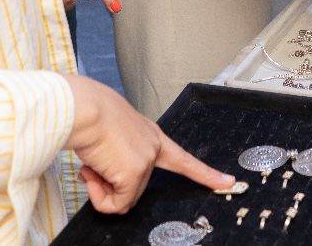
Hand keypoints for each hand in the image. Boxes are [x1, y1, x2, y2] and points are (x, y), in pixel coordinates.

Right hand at [63, 75, 234, 212]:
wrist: (84, 109)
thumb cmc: (89, 115)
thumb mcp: (112, 137)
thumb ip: (120, 159)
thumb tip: (108, 186)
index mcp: (151, 135)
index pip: (183, 159)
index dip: (205, 173)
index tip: (227, 182)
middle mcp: (154, 147)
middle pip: (137, 188)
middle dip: (110, 186)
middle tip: (93, 167)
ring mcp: (148, 160)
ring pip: (124, 199)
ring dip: (101, 190)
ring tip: (91, 165)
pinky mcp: (135, 172)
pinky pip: (115, 204)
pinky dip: (99, 197)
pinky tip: (91, 172)